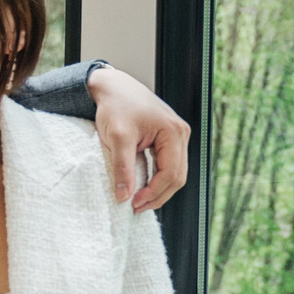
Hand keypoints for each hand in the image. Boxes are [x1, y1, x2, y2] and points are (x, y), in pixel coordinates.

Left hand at [86, 67, 189, 212]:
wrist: (113, 86)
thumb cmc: (116, 105)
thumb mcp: (117, 137)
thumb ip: (122, 168)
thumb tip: (124, 196)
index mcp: (174, 132)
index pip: (171, 173)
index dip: (153, 193)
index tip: (133, 204)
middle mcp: (180, 134)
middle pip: (178, 176)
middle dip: (158, 195)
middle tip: (136, 207)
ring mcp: (176, 136)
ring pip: (175, 173)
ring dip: (158, 189)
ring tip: (138, 200)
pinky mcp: (168, 138)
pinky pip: (169, 165)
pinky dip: (157, 178)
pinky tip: (143, 186)